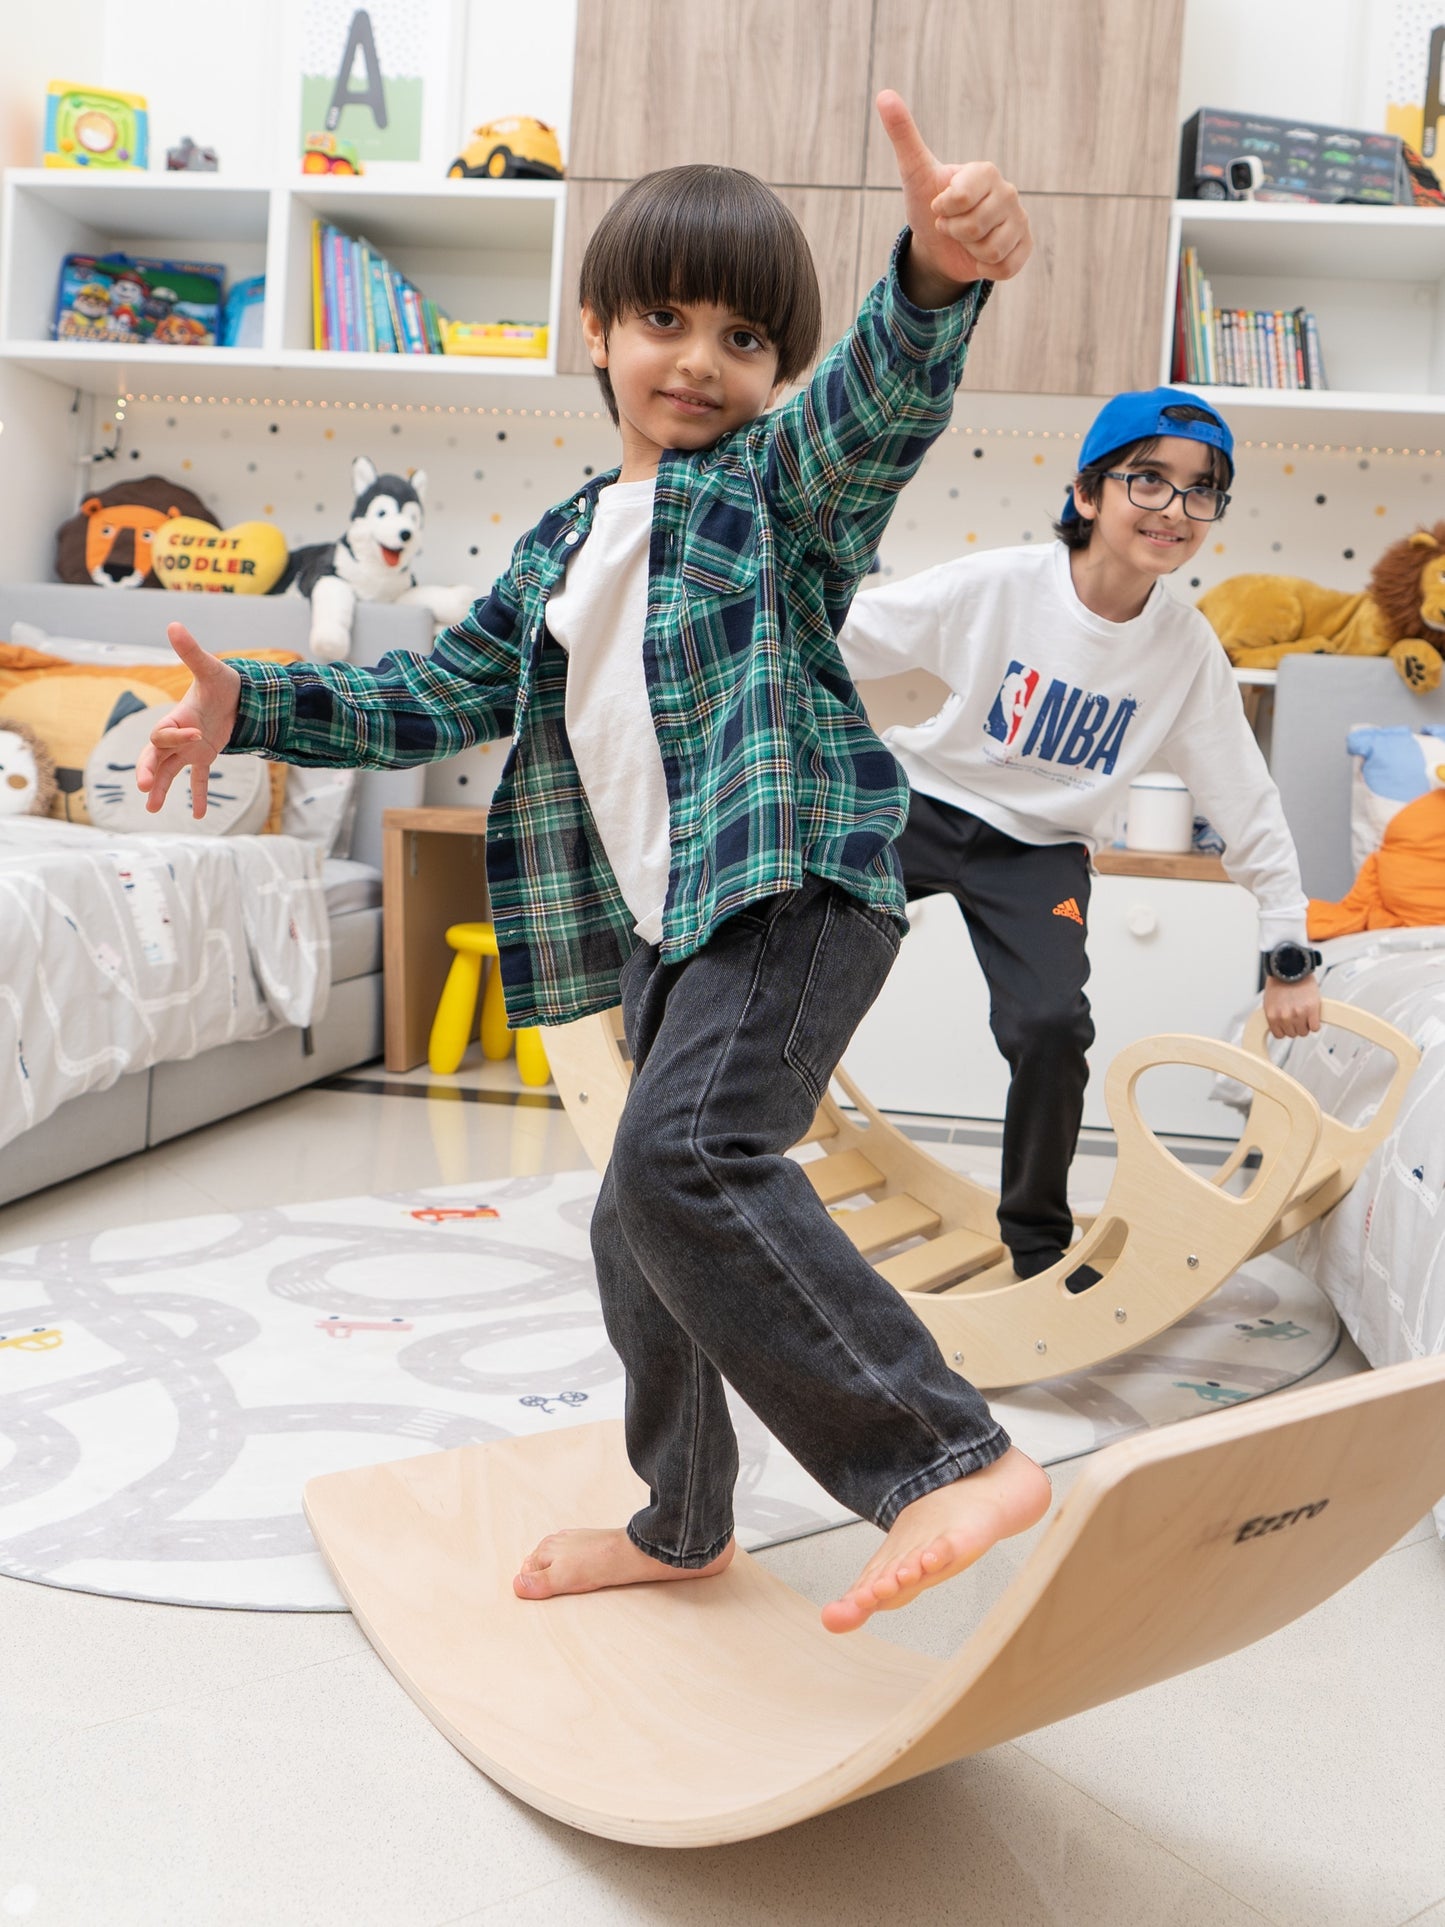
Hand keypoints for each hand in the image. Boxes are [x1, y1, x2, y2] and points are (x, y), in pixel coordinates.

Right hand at [136, 622, 241, 819]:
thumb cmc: (222, 680)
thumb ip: (190, 652)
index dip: (175, 737)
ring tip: (152, 809)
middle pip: (154, 755)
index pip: (162, 734)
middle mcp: (177, 735)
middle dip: (148, 769)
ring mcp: (188, 748)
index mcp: (176, 717)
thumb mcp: (210, 668)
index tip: (196, 735)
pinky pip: (197, 779)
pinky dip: (198, 796)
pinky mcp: (204, 756)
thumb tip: (174, 624)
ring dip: (161, 788)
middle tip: (143, 786)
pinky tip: (199, 815)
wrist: (239, 693)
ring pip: (169, 771)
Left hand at [876, 89, 1031, 305]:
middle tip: (951, 225)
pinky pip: (1006, 266)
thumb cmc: (928, 203)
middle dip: (954, 232)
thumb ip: (903, 134)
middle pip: (976, 227)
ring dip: (969, 251)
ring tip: (965, 240)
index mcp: (986, 172)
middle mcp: (1008, 192)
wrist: (939, 243)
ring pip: (992, 249)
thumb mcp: (914, 172)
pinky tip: (979, 256)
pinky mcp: (1024, 246)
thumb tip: (883, 94)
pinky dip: (985, 268)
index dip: (943, 209)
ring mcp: (1019, 219)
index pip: (961, 198)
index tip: (939, 205)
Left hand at [1263, 974, 1322, 1040]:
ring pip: (1304, 1032)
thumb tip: (1280, 1026)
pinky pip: (1315, 1027)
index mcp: (1272, 1015)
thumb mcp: (1271, 1002)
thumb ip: (1275, 1015)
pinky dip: (1315, 1023)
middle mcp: (1284, 1017)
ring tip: (1304, 1013)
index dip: (1285, 1029)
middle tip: (1297, 1015)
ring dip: (1305, 1025)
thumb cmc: (1281, 982)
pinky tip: (1313, 1016)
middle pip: (1292, 1034)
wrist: (1291, 968)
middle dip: (1295, 1025)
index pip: (1279, 1035)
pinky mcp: (1312, 1010)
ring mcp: (1298, 1014)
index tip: (1288, 1023)